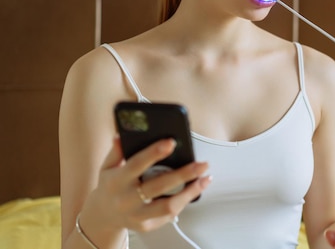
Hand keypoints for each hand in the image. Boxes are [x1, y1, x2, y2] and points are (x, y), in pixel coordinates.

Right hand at [83, 136, 210, 232]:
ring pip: (168, 206)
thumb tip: (121, 135)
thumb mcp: (107, 167)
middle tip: (202, 164)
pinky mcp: (146, 226)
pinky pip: (169, 215)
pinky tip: (195, 188)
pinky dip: (185, 201)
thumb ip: (116, 151)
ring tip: (205, 178)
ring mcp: (136, 215)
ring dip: (190, 192)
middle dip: (183, 174)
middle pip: (158, 187)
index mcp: (117, 181)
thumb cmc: (111, 185)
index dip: (154, 153)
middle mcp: (126, 200)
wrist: (103, 216)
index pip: (136, 164)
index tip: (171, 142)